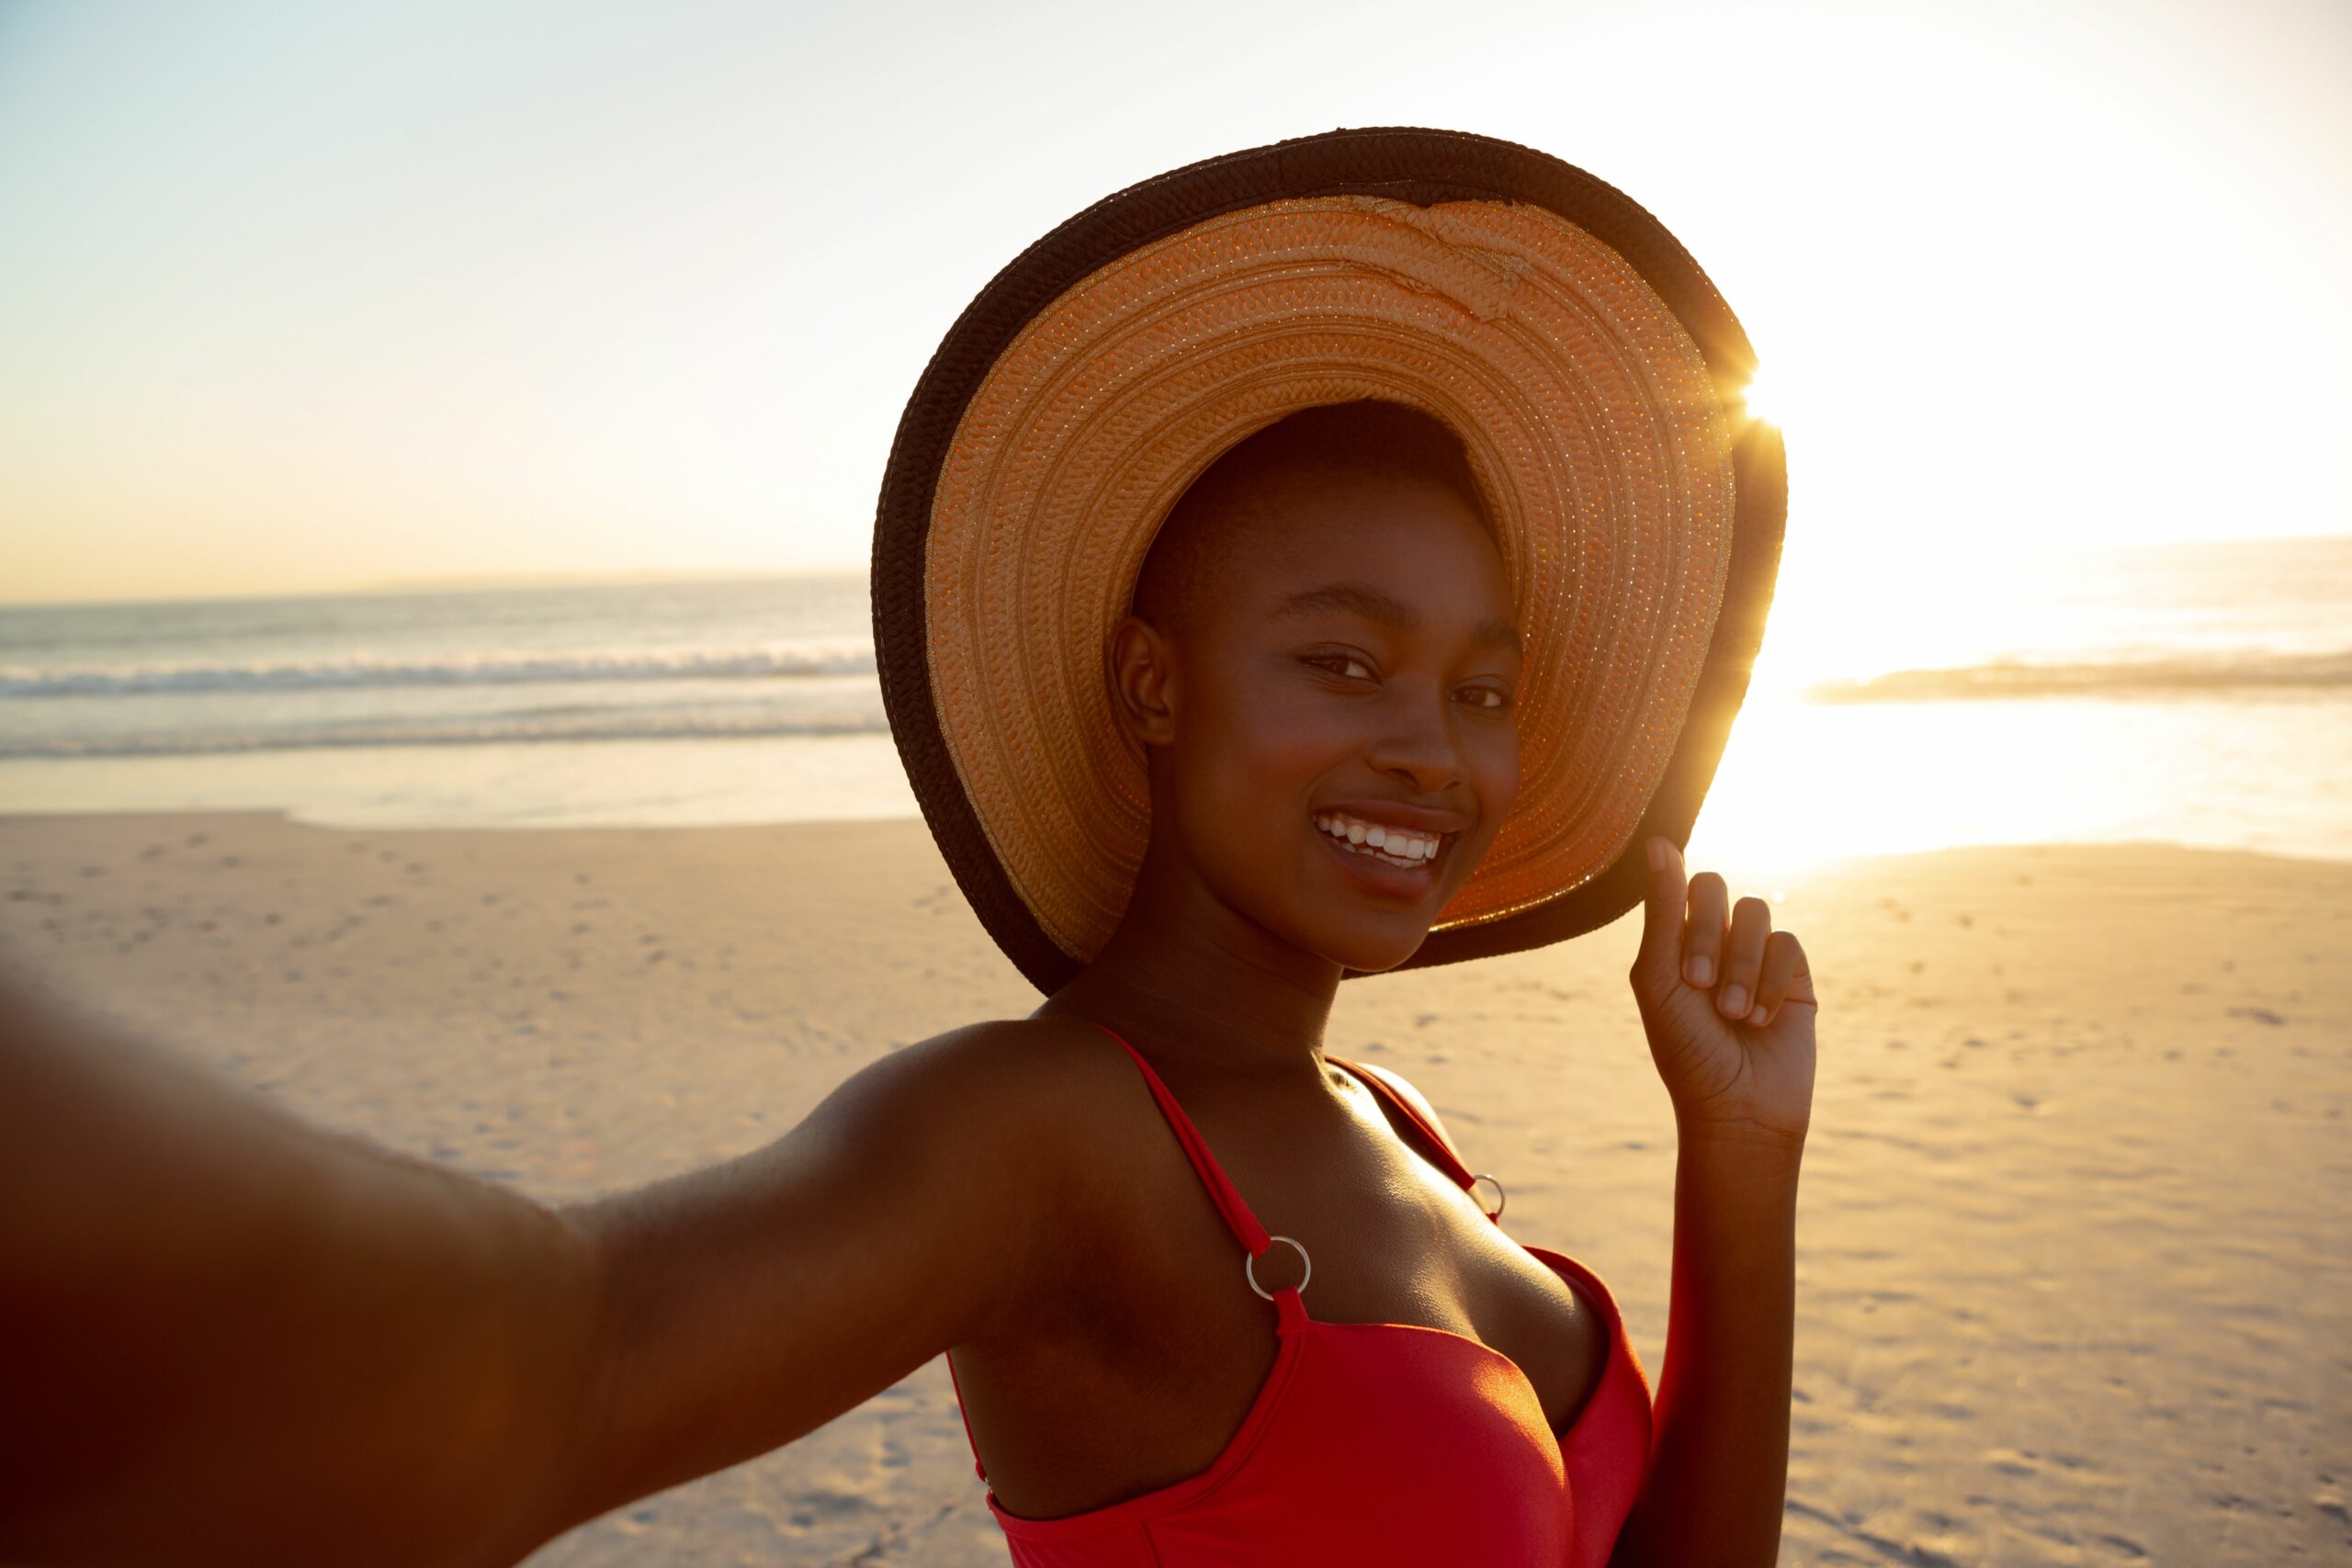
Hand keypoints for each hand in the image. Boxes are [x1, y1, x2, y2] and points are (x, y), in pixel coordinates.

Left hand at [1628, 837, 1816, 1150]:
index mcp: (1673, 940)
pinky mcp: (1793, 977)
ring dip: (1740, 966)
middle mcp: (1713, 940)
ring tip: (1733, 1015)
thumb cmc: (1686, 1049)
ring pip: (1756, 915)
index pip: (1678, 883)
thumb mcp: (1660, 978)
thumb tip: (1659, 840)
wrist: (1736, 1108)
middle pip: (1716, 888)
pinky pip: (1787, 945)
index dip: (1681, 901)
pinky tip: (1761, 1019)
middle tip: (1698, 985)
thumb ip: (1662, 911)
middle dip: (1708, 933)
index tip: (1677, 946)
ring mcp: (1755, 957)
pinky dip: (1770, 981)